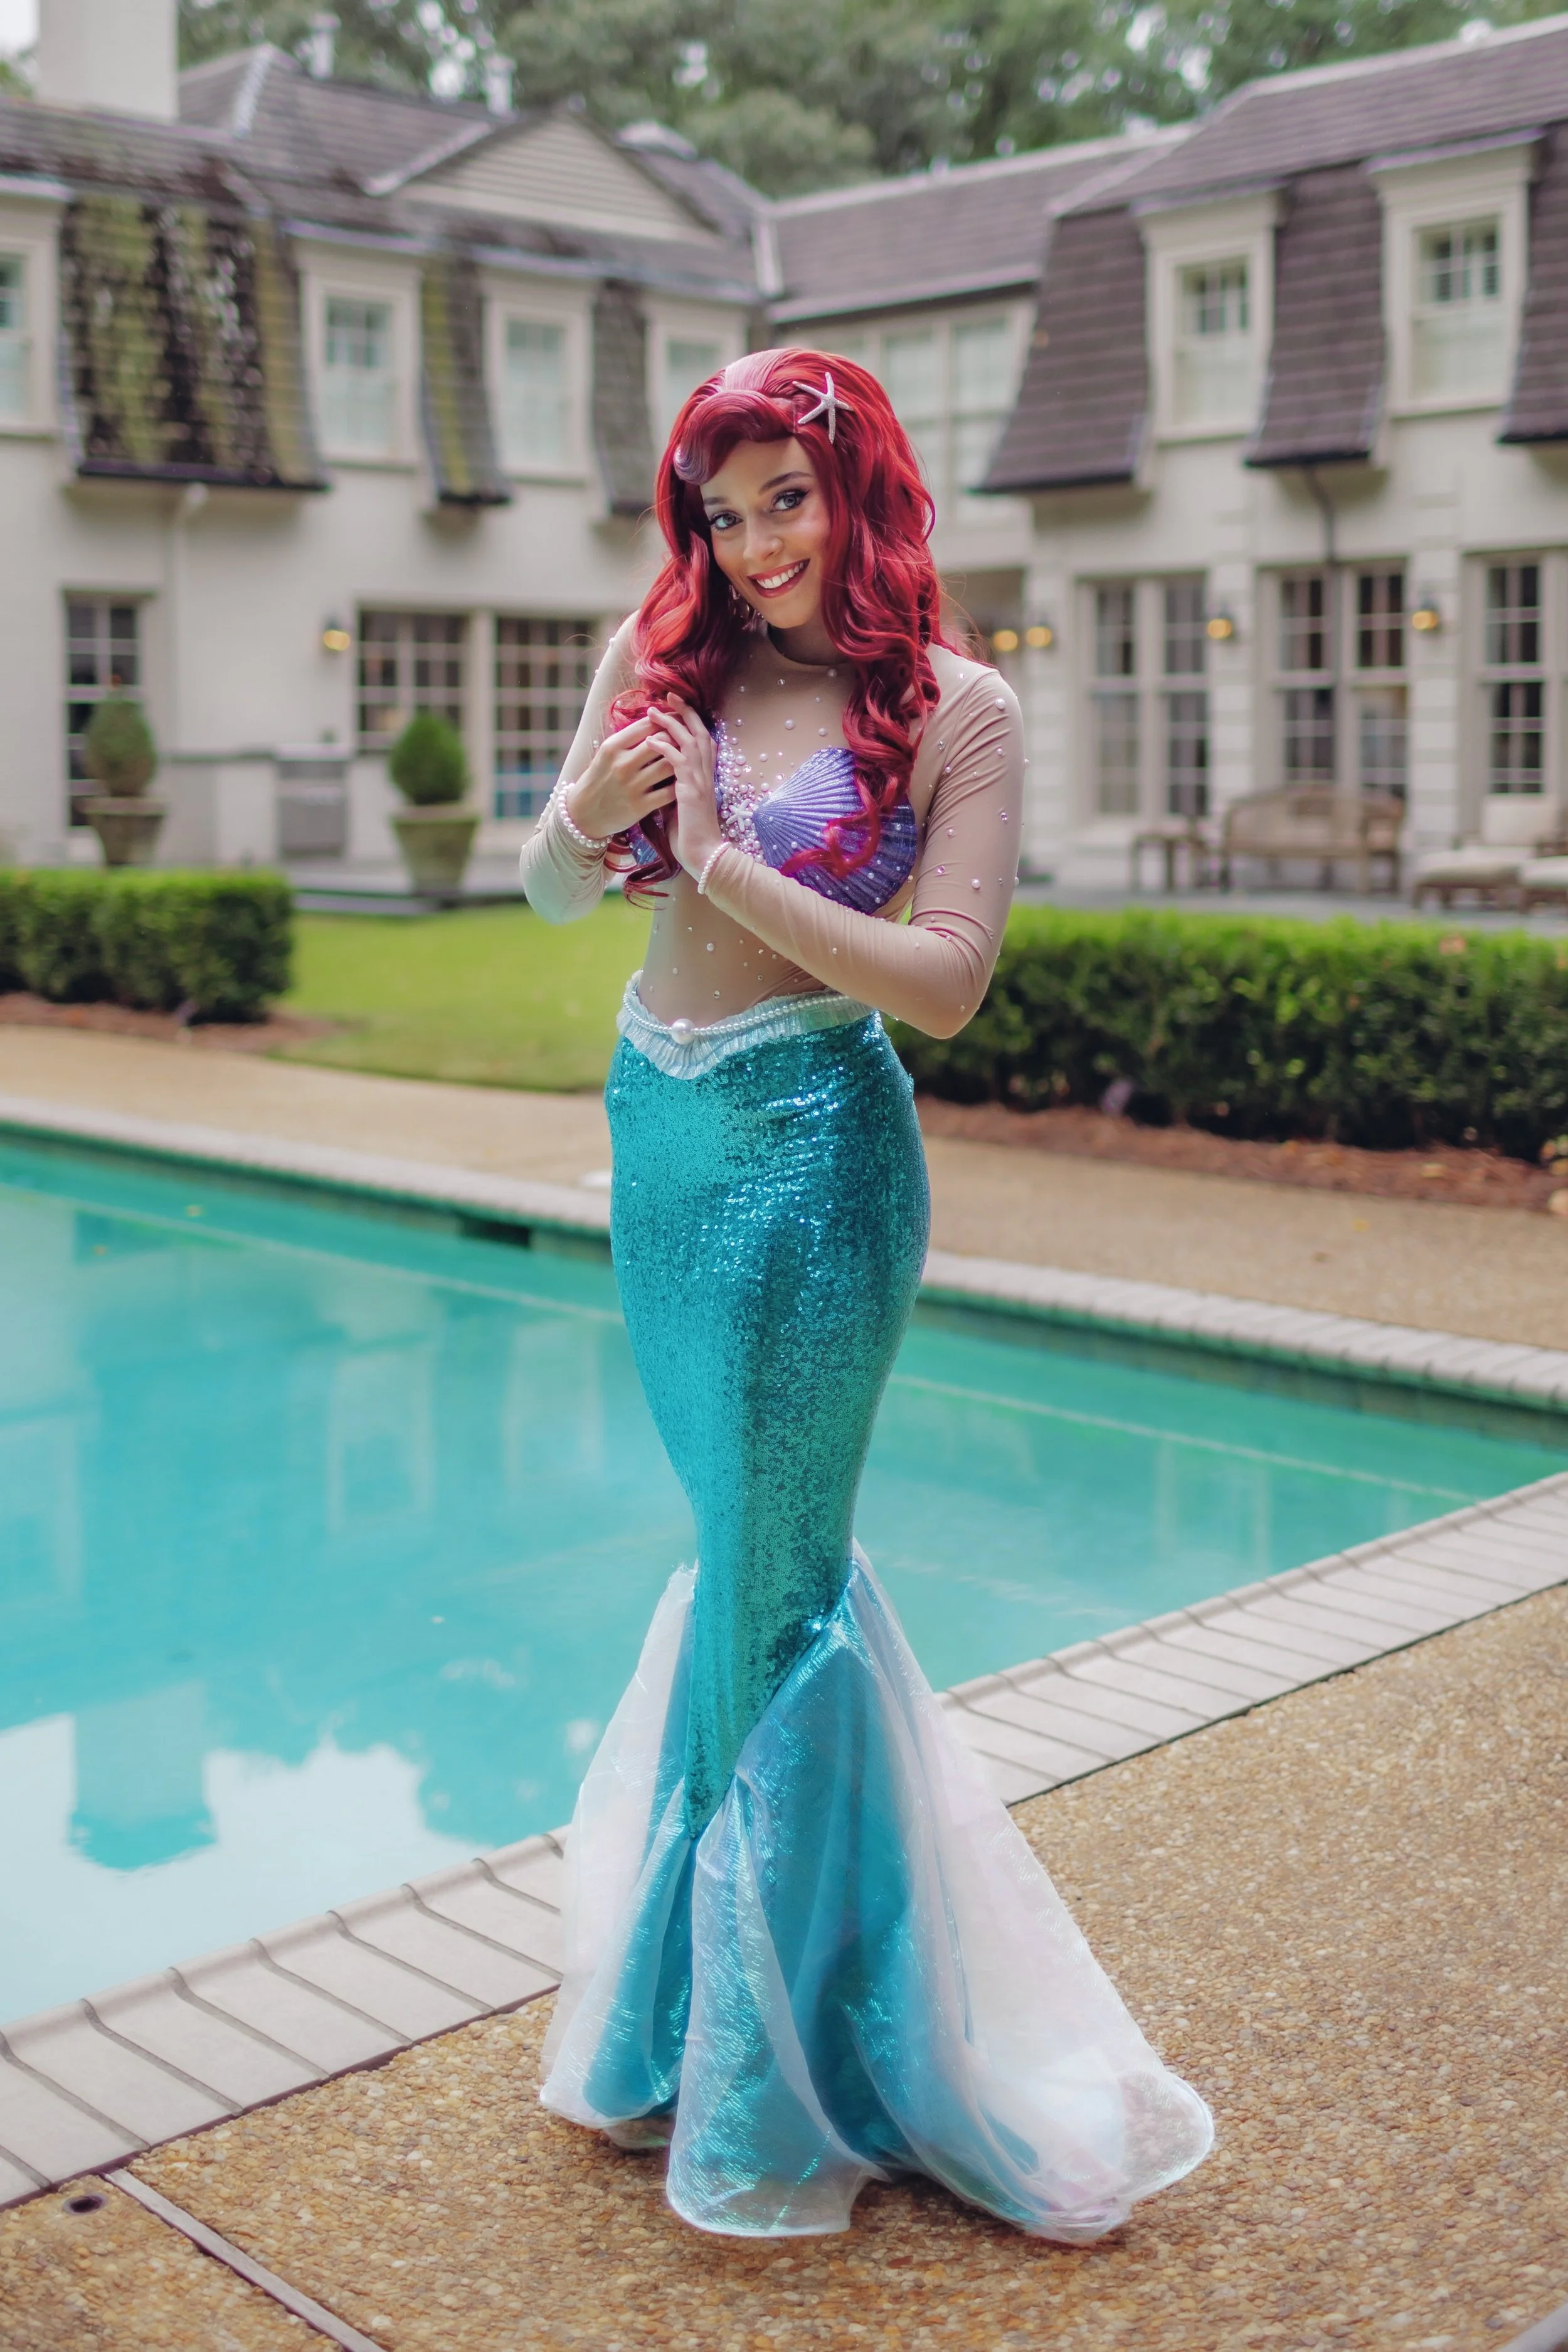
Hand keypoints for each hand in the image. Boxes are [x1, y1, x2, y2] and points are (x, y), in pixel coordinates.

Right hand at [563, 714, 676, 839]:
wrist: (583, 814)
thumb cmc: (599, 779)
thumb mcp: (606, 754)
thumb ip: (629, 739)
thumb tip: (657, 721)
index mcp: (613, 747)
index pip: (647, 725)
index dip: (666, 720)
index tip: (675, 721)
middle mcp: (622, 764)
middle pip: (662, 742)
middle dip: (676, 739)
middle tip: (684, 741)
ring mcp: (632, 786)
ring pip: (669, 765)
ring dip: (680, 762)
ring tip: (684, 760)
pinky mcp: (640, 806)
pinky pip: (669, 792)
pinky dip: (678, 785)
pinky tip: (681, 781)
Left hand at [646, 700, 721, 877]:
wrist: (703, 854)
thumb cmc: (690, 834)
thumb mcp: (681, 804)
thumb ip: (674, 785)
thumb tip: (658, 774)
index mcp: (705, 776)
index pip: (702, 741)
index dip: (691, 722)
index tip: (677, 707)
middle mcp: (706, 774)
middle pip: (699, 732)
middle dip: (685, 712)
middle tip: (669, 695)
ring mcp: (700, 780)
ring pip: (689, 741)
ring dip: (671, 724)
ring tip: (653, 712)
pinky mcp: (691, 790)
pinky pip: (678, 760)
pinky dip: (665, 747)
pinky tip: (650, 740)